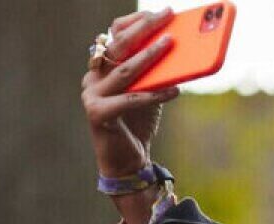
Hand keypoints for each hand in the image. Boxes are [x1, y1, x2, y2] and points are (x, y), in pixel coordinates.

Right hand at [81, 9, 179, 178]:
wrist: (128, 160)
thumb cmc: (139, 122)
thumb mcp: (150, 91)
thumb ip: (156, 72)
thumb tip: (181, 49)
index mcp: (102, 68)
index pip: (113, 35)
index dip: (134, 22)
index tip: (159, 13)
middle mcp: (93, 78)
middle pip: (117, 46)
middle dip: (144, 28)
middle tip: (166, 15)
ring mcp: (92, 95)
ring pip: (124, 70)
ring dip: (150, 55)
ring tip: (171, 43)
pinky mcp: (99, 115)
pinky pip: (131, 100)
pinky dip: (155, 94)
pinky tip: (175, 90)